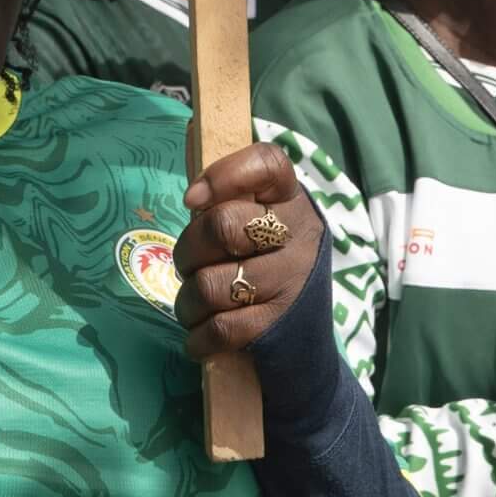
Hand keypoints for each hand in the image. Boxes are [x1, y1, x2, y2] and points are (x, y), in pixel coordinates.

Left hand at [175, 143, 320, 361]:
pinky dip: (199, 337)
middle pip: (222, 226)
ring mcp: (290, 280)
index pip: (267, 163)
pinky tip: (200, 337)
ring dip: (188, 302)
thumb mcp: (258, 223)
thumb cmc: (265, 267)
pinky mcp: (279, 324)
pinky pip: (221, 328)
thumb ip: (228, 196)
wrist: (307, 343)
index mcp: (289, 199)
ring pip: (211, 284)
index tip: (191, 199)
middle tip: (189, 265)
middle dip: (188, 251)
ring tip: (194, 305)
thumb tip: (189, 153)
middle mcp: (296, 234)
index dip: (224, 175)